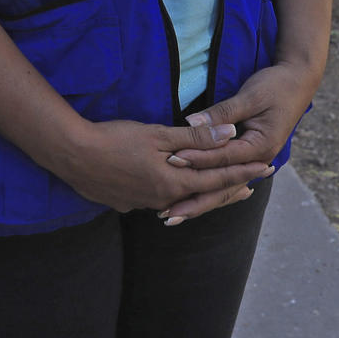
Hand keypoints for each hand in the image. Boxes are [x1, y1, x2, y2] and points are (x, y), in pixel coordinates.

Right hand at [50, 118, 271, 216]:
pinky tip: (174, 194)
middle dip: (229, 189)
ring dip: (204, 195)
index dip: (243, 172)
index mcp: (174, 182)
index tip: (266, 167)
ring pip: (181, 200)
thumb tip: (231, 134)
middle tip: (253, 187)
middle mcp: (162, 199)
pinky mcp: (125, 203)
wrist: (72, 155)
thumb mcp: (158, 134)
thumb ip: (195, 137)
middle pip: (204, 195)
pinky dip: (176, 197)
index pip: (218, 178)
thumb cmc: (115, 139)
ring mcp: (142, 204)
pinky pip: (158, 201)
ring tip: (221, 193)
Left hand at [160, 63, 321, 221]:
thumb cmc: (276, 86)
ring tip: (173, 216)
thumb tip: (192, 122)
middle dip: (194, 201)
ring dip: (200, 203)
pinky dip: (211, 193)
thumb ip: (222, 113)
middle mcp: (259, 161)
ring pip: (225, 189)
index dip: (196, 159)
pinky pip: (228, 180)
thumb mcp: (250, 96)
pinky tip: (195, 205)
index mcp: (261, 147)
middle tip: (166, 214)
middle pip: (223, 186)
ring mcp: (255, 162)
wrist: (299, 82)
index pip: (222, 158)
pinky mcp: (250, 158)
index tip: (171, 162)